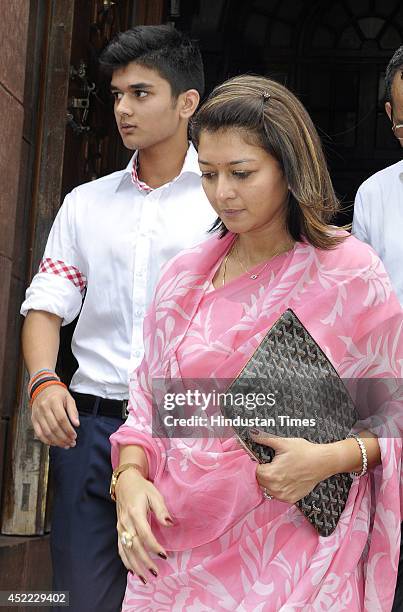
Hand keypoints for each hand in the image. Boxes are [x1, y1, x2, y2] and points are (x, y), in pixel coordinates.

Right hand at [31, 385, 79, 447]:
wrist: (42, 388)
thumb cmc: (58, 394)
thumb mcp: (69, 398)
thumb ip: (73, 411)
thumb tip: (76, 424)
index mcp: (54, 401)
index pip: (61, 419)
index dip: (68, 429)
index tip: (74, 436)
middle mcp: (44, 408)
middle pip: (54, 427)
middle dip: (64, 438)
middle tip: (72, 443)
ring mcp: (37, 415)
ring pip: (46, 432)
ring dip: (57, 441)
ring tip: (65, 445)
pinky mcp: (33, 420)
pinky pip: (39, 433)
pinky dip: (47, 441)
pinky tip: (55, 443)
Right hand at [115, 468, 173, 584]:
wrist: (124, 482)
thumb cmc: (142, 488)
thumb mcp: (154, 494)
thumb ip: (161, 510)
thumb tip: (170, 523)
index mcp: (135, 513)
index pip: (144, 534)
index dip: (154, 546)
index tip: (165, 556)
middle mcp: (125, 522)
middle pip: (134, 546)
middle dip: (145, 562)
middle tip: (156, 573)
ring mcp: (120, 527)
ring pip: (126, 551)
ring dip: (135, 566)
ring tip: (145, 579)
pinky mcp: (118, 530)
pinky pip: (120, 549)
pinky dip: (126, 561)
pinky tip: (132, 571)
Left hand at [250, 431, 332, 503]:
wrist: (323, 462)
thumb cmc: (304, 452)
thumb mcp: (283, 442)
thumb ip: (264, 439)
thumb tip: (252, 433)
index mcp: (271, 474)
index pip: (254, 471)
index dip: (256, 464)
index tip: (261, 459)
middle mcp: (275, 488)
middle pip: (259, 481)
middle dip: (262, 472)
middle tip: (272, 463)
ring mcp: (283, 495)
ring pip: (267, 489)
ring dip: (269, 481)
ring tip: (279, 470)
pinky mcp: (291, 499)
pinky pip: (277, 495)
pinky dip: (278, 488)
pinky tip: (285, 478)